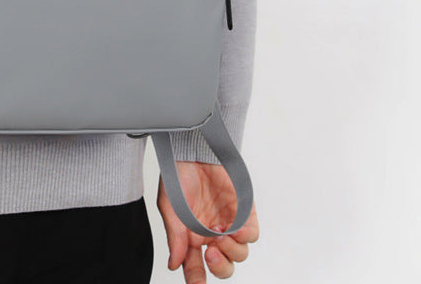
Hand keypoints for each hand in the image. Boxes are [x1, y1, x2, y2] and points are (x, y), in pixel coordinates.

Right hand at [157, 162, 258, 281]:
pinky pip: (251, 234)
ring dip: (232, 252)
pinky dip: (244, 236)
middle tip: (211, 254)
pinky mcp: (244, 212)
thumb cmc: (178, 175)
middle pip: (223, 267)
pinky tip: (233, 229)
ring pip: (239, 254)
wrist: (193, 149)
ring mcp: (228, 224)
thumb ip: (175, 237)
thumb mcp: (169, 207)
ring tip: (221, 236)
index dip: (197, 281)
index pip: (195, 268)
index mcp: (191, 238)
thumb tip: (174, 264)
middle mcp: (211, 235)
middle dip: (220, 267)